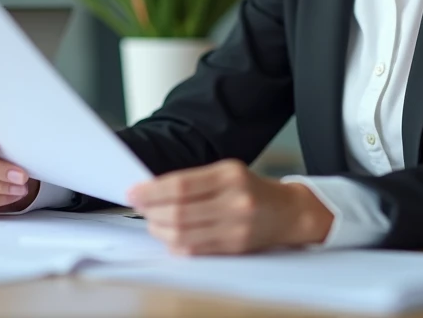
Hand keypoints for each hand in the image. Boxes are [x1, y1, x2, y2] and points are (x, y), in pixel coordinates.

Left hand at [127, 159, 332, 254]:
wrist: (289, 212)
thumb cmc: (252, 190)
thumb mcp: (227, 172)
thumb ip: (194, 181)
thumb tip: (153, 189)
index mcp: (230, 175)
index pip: (181, 185)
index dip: (152, 191)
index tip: (134, 192)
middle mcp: (235, 201)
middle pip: (178, 212)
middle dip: (151, 211)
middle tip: (139, 207)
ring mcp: (236, 227)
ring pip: (183, 234)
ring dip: (159, 229)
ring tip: (152, 221)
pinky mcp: (235, 247)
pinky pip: (195, 249)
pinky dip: (175, 243)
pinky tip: (169, 236)